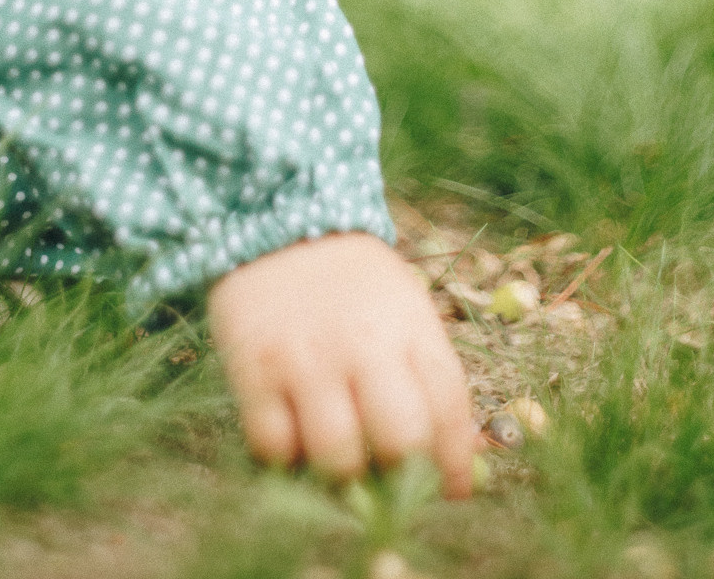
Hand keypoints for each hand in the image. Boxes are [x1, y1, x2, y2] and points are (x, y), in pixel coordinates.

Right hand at [207, 231, 475, 497]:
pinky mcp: (255, 370)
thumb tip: (458, 459)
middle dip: (402, 478)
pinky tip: (293, 441)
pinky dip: (285, 460)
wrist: (276, 221)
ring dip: (342, 478)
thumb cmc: (353, 281)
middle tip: (390, 484)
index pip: (449, 409)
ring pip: (337, 459)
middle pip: (400, 442)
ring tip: (339, 464)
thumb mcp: (404, 306)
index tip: (452, 492)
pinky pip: (274, 449)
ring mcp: (307, 359)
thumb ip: (427, 373)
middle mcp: (363, 344)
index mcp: (410, 325)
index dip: (455, 463)